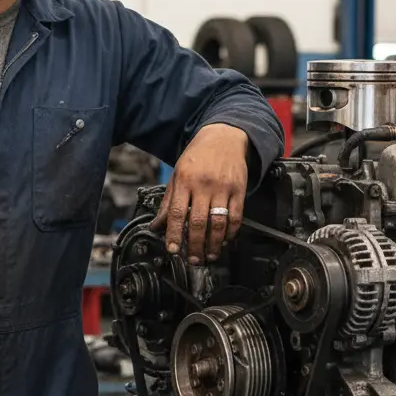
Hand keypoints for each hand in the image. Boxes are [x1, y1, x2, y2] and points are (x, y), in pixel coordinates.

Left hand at [151, 123, 249, 264]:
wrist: (224, 136)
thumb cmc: (198, 156)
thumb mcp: (177, 174)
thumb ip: (168, 201)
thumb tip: (156, 226)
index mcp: (185, 181)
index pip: (177, 213)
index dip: (174, 234)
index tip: (173, 250)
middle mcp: (203, 185)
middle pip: (198, 222)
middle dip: (195, 245)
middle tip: (193, 260)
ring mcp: (223, 187)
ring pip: (218, 222)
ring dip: (214, 244)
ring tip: (210, 255)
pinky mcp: (239, 189)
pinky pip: (236, 216)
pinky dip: (231, 232)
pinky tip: (225, 240)